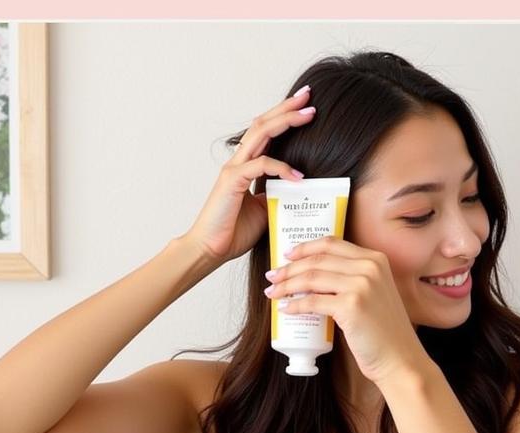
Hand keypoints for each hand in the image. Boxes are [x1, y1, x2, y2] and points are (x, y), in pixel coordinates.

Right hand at [182, 87, 315, 263]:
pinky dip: (281, 168)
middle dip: (287, 108)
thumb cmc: (234, 232)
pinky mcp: (232, 181)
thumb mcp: (266, 211)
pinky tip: (298, 176)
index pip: (266, 133)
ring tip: (308, 114)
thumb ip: (278, 196)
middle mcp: (239, 162)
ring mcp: (234, 169)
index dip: (284, 117)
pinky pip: (261, 165)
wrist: (210, 249)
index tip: (305, 107)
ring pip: (261, 133)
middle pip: (264, 124)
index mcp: (246, 166)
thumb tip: (299, 192)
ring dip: (286, 121)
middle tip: (309, 96)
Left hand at [264, 237, 428, 383]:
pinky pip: (312, 301)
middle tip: (273, 276)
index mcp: (375, 259)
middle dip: (289, 267)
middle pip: (318, 259)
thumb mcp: (374, 295)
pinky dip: (295, 305)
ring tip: (273, 292)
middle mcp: (369, 267)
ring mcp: (361, 285)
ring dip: (287, 285)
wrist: (400, 360)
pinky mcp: (351, 306)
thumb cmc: (385, 334)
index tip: (288, 255)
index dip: (305, 247)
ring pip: (311, 278)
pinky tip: (285, 309)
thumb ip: (352, 281)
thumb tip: (314, 280)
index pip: (332, 243)